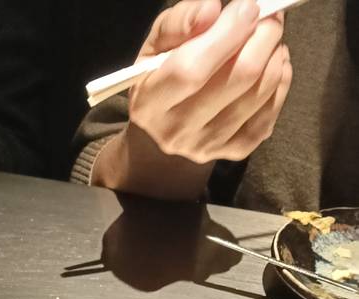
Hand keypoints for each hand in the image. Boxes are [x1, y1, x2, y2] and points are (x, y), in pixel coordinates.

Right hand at [92, 0, 292, 199]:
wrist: (164, 131)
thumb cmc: (162, 78)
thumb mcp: (157, 45)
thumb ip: (179, 22)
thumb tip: (211, 11)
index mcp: (150, 102)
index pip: (193, 69)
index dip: (228, 34)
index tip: (247, 8)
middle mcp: (177, 130)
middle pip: (238, 77)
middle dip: (263, 36)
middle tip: (268, 16)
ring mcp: (208, 145)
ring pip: (260, 90)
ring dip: (274, 54)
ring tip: (267, 38)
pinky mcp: (234, 151)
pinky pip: (270, 112)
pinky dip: (280, 79)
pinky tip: (272, 63)